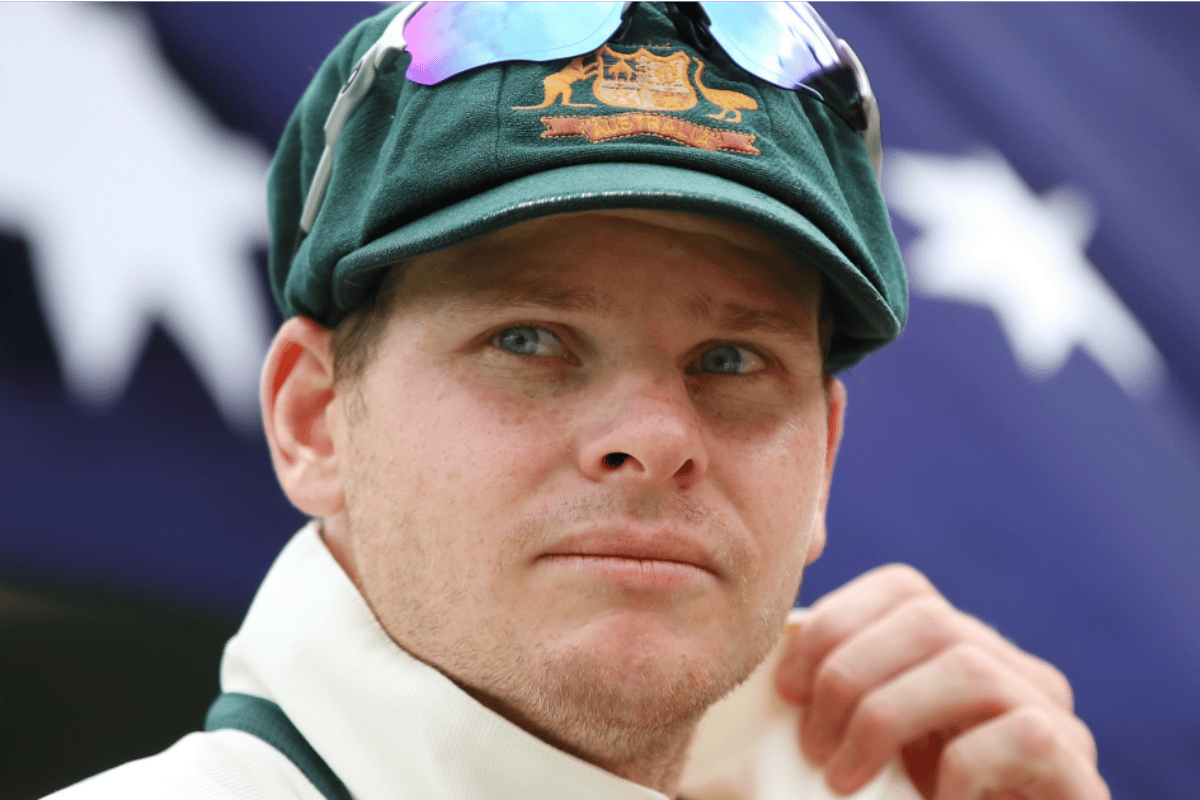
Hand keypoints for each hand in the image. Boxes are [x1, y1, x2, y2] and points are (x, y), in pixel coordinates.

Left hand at [774, 564, 1109, 799]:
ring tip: (843, 777)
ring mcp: (1053, 714)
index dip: (836, 621)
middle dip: (849, 674)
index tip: (787, 685)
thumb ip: (843, 706)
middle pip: (927, 619)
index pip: (903, 589)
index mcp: (961, 650)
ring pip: (966, 667)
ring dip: (885, 718)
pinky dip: (956, 772)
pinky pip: (1016, 736)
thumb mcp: (873, 750)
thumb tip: (778, 676)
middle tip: (811, 744)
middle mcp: (1013, 668)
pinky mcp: (1074, 767)